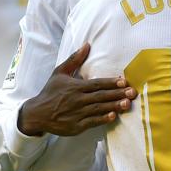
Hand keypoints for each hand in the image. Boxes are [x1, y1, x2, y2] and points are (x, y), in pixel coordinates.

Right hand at [17, 44, 134, 136]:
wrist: (37, 113)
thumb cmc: (50, 92)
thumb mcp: (59, 73)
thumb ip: (75, 59)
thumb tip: (87, 44)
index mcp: (75, 87)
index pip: (96, 84)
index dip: (111, 83)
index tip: (124, 81)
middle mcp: (78, 100)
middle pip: (101, 96)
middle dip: (117, 94)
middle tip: (132, 92)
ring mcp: (77, 114)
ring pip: (98, 109)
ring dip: (113, 106)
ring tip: (127, 104)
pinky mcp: (76, 126)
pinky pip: (92, 122)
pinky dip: (102, 119)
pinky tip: (113, 116)